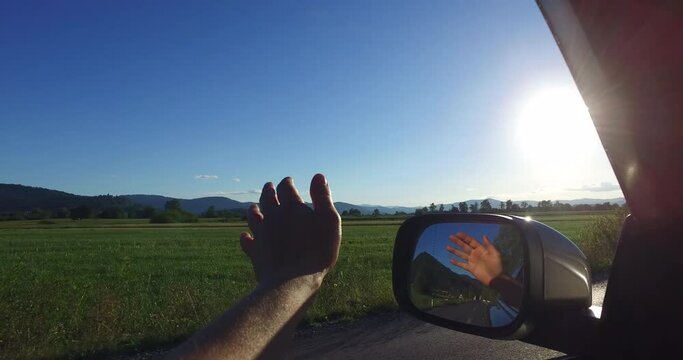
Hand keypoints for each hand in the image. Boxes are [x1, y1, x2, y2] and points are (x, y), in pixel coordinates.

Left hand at [240, 174, 340, 288]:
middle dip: (269, 191)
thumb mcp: (329, 220)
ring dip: (254, 210)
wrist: (293, 280)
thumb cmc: (317, 250)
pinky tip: (246, 236)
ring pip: (254, 216)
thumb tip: (319, 176)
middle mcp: (273, 215)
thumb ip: (323, 197)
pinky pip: (247, 241)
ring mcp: (262, 233)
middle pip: (267, 197)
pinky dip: (246, 237)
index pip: (286, 187)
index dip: (287, 182)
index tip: (289, 181)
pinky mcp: (255, 251)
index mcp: (291, 206)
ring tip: (254, 207)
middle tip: (270, 187)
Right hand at [446, 232, 502, 286]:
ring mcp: (472, 261)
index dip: (465, 237)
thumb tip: (484, 235)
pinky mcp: (470, 268)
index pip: (471, 241)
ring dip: (454, 251)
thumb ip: (489, 245)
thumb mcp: (495, 254)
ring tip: (447, 247)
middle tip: (450, 237)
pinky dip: (456, 263)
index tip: (458, 233)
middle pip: (465, 246)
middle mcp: (475, 254)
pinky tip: (451, 260)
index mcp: (481, 249)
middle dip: (458, 241)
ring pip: (461, 254)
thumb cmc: (497, 266)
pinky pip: (462, 265)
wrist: (496, 279)